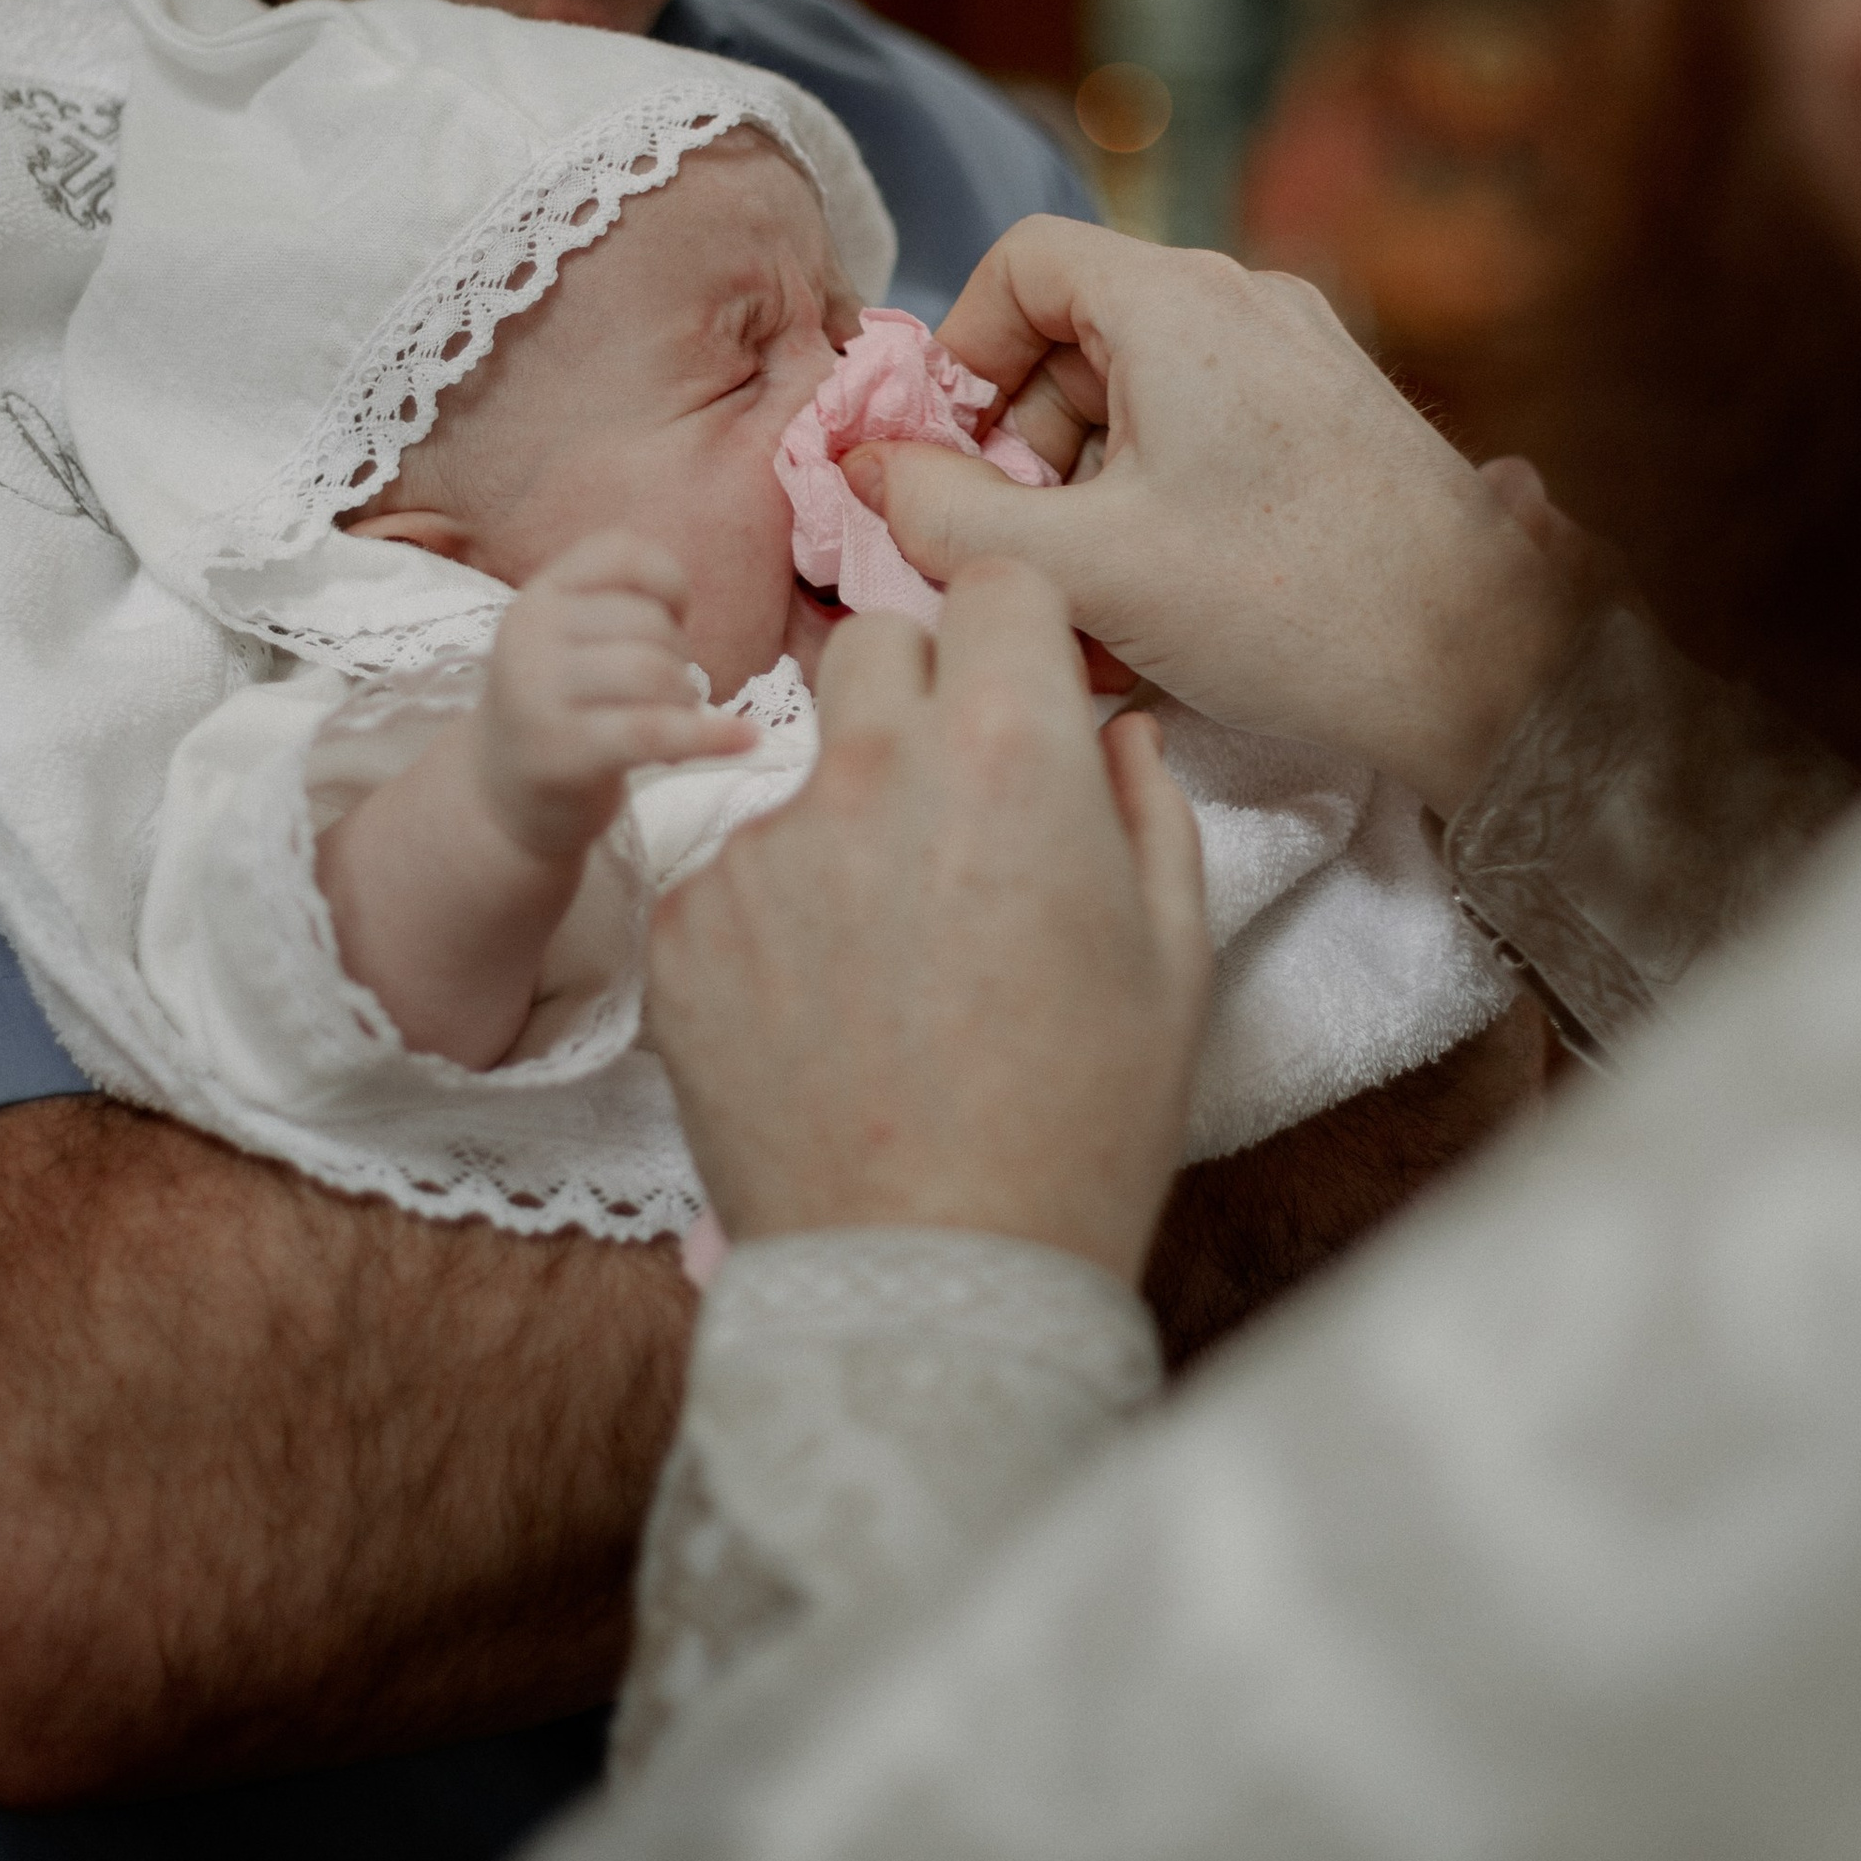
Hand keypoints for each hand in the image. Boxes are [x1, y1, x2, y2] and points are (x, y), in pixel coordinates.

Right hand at [470, 532, 754, 863]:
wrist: (499, 799)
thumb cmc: (560, 712)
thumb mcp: (570, 644)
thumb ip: (620, 608)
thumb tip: (683, 606)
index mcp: (539, 597)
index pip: (621, 553)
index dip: (668, 582)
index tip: (673, 620)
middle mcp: (530, 634)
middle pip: (647, 621)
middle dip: (680, 656)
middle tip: (670, 692)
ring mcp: (538, 694)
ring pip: (652, 672)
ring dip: (685, 698)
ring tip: (674, 720)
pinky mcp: (561, 752)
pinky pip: (653, 730)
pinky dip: (710, 736)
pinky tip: (746, 740)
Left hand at [645, 562, 1211, 1283]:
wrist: (926, 1277)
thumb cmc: (1081, 1121)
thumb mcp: (1173, 957)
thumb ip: (1148, 807)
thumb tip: (1114, 732)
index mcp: (1009, 751)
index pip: (993, 583)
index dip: (1018, 629)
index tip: (1027, 685)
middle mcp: (872, 767)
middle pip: (878, 643)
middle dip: (924, 690)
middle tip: (963, 805)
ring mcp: (764, 844)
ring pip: (806, 766)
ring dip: (850, 815)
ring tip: (896, 953)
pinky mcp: (687, 923)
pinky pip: (740, 870)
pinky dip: (781, 915)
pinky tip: (826, 1013)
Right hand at [839, 221, 1595, 815]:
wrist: (1483, 660)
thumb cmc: (1289, 600)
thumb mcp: (1083, 567)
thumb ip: (945, 516)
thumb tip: (865, 472)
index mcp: (1178, 300)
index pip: (1022, 261)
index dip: (960, 350)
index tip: (945, 453)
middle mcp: (1246, 303)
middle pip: (1079, 332)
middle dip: (1022, 442)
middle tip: (1007, 546)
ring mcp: (1301, 359)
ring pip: (1142, 393)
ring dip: (1086, 485)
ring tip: (1085, 599)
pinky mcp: (1336, 421)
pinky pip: (1207, 433)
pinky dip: (1157, 500)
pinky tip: (1157, 605)